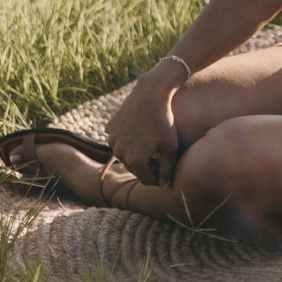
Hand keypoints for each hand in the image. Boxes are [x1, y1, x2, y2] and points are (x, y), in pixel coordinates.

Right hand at [104, 59, 183, 187]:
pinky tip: (140, 129)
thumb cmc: (165, 120)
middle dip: (148, 165)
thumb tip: (166, 189)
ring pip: (126, 155)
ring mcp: (112, 140)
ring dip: (137, 152)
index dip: (160, 177)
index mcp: (135, 161)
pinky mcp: (109, 129)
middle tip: (161, 153)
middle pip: (136, 169)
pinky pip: (120, 140)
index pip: (148, 180)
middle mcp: (119, 153)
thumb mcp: (171, 146)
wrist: (150, 93)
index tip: (169, 168)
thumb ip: (168, 169)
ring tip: (151, 140)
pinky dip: (129, 139)